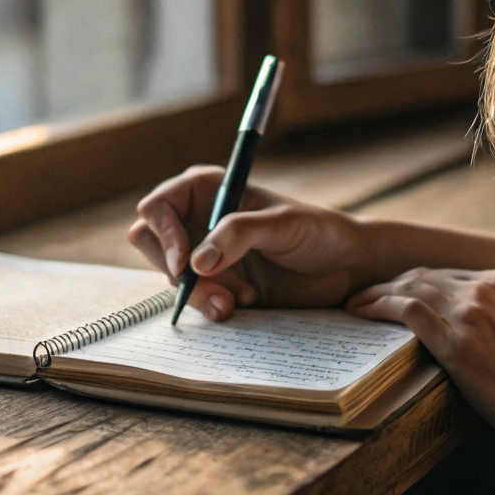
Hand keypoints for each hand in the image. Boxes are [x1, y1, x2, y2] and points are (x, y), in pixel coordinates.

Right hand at [128, 165, 368, 320]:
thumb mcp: (280, 225)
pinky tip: (242, 304)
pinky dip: (211, 305)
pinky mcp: (216, 283)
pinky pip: (193, 298)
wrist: (342, 268)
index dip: (162, 232)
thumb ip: (238, 235)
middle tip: (206, 287)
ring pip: (171, 276)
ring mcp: (204, 254)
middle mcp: (198, 219)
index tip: (183, 261)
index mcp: (208, 190)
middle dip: (175, 269)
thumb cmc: (316, 231)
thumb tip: (196, 262)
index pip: (158, 205)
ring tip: (239, 298)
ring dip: (199, 292)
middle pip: (151, 243)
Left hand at [347, 268, 494, 460]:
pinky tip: (362, 313)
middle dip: (393, 284)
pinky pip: (406, 311)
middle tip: (368, 296)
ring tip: (356, 303)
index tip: (400, 292)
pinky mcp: (456, 343)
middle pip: (424, 277)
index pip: (449, 275)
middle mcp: (485, 290)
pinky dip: (379, 307)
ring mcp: (470, 314)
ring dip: (377, 293)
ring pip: (410, 288)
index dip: (420, 283)